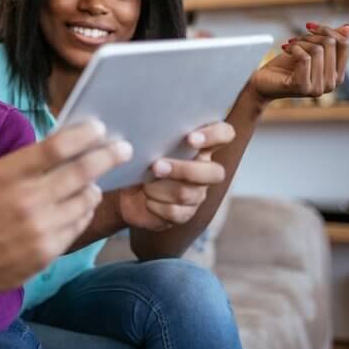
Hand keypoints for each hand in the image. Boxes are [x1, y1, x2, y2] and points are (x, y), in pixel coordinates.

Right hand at [0, 118, 131, 294]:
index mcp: (8, 174)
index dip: (83, 134)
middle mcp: (26, 200)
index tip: (100, 127)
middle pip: (81, 171)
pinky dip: (83, 211)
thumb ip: (26, 161)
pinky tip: (76, 207)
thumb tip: (67, 143)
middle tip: (123, 149)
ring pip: (86, 199)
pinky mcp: (49, 251)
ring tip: (91, 184)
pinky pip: (80, 223)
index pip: (56, 147)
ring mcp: (40, 228)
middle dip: (108, 156)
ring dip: (93, 187)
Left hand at [118, 122, 233, 230]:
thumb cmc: (139, 160)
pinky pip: (175, 212)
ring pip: (188, 193)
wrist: (125, 192)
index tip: (190, 138)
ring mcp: (196, 194)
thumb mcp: (144, 143)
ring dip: (160, 187)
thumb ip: (150, 136)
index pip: (224, 135)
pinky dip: (155, 205)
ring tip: (145, 183)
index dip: (215, 135)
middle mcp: (203, 170)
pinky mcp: (184, 214)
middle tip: (156, 166)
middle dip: (183, 170)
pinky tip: (146, 199)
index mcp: (199, 146)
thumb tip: (137, 137)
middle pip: (214, 173)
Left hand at [252, 22, 348, 102]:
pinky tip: (286, 50)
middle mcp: (332, 84)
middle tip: (294, 39)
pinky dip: (294, 49)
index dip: (328, 30)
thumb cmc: (285, 66)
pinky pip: (305, 58)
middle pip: (330, 44)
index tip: (309, 26)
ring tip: (289, 45)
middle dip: (310, 36)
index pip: (344, 44)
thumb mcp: (308, 49)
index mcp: (337, 74)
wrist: (263, 82)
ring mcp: (319, 88)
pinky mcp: (304, 88)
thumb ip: (329, 41)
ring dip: (299, 42)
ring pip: (317, 50)